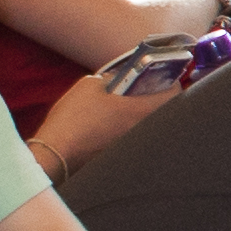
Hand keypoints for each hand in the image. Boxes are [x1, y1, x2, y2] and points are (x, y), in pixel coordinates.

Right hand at [30, 73, 167, 173]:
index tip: (163, 76)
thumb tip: (122, 78)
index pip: (174, 93)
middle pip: (165, 110)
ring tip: (128, 104)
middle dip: (157, 97)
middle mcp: (145, 129)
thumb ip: (114, 78)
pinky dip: (131, 127)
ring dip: (144, 113)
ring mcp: (135, 144)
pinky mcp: (124, 154)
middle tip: (145, 88)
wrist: (56, 153)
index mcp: (141, 109)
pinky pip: (137, 136)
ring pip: (150, 124)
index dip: (171, 81)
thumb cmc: (73, 117)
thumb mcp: (91, 85)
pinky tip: (114, 122)